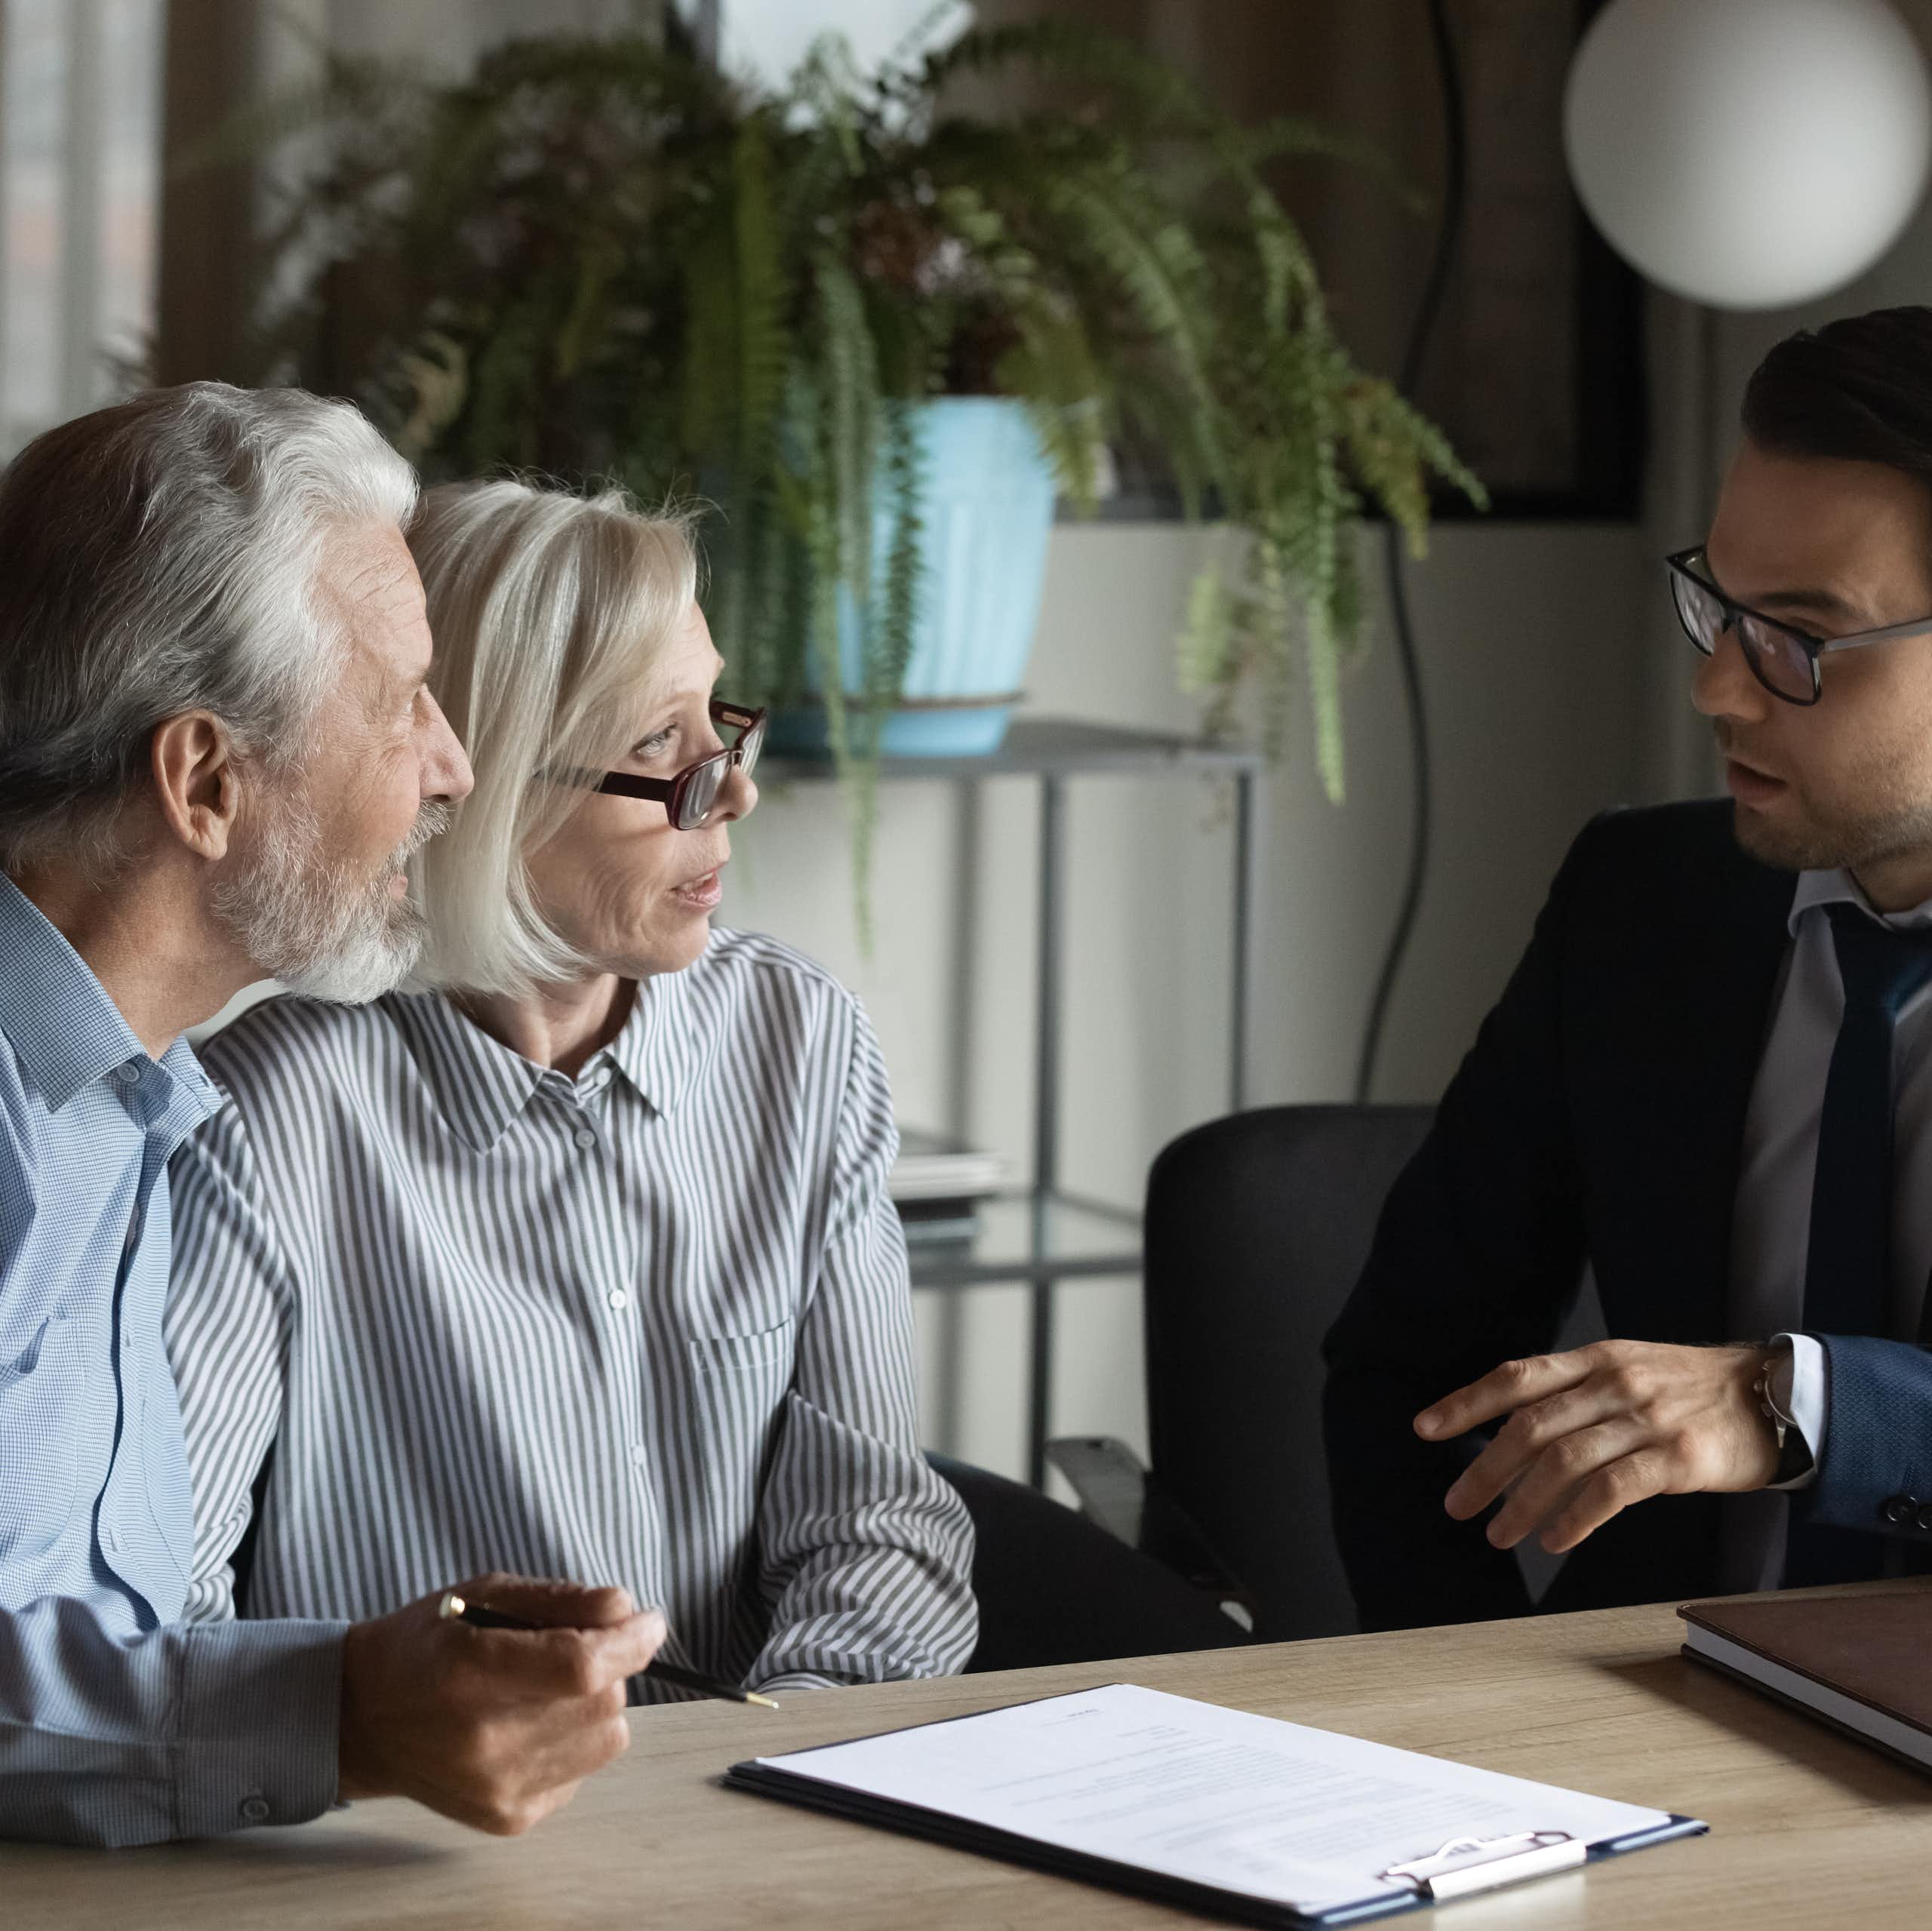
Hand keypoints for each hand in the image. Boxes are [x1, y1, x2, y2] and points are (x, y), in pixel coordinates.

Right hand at [337, 1572, 665, 1834]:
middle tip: (570, 1648)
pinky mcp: (509, 1818)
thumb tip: (627, 1610)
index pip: (580, 1666)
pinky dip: (574, 1742)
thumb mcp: (484, 1593)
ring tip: (546, 1690)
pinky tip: (528, 1726)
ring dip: (596, 1706)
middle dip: (609, 1664)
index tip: (651, 1620)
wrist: (363, 1719)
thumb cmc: (428, 1643)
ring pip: (608, 1739)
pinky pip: (584, 1772)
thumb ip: (560, 1600)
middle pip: (604, 1700)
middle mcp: (485, 1740)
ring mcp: (498, 1788)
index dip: (631, 1641)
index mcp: (472, 1672)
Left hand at [1414, 1340, 1779, 1554]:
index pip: (1516, 1377)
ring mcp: (1646, 1418)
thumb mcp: (1630, 1370)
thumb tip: (1514, 1430)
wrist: (1776, 1395)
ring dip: (1521, 1501)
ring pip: (1563, 1460)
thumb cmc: (1692, 1390)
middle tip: (1457, 1504)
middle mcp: (1614, 1382)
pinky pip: (1612, 1490)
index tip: (1425, 1429)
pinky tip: (1554, 1539)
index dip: (1466, 1402)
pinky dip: (1574, 1517)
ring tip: (1498, 1533)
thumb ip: (1577, 1393)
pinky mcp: (1677, 1457)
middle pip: (1530, 1425)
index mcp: (1596, 1358)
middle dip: (1485, 1468)